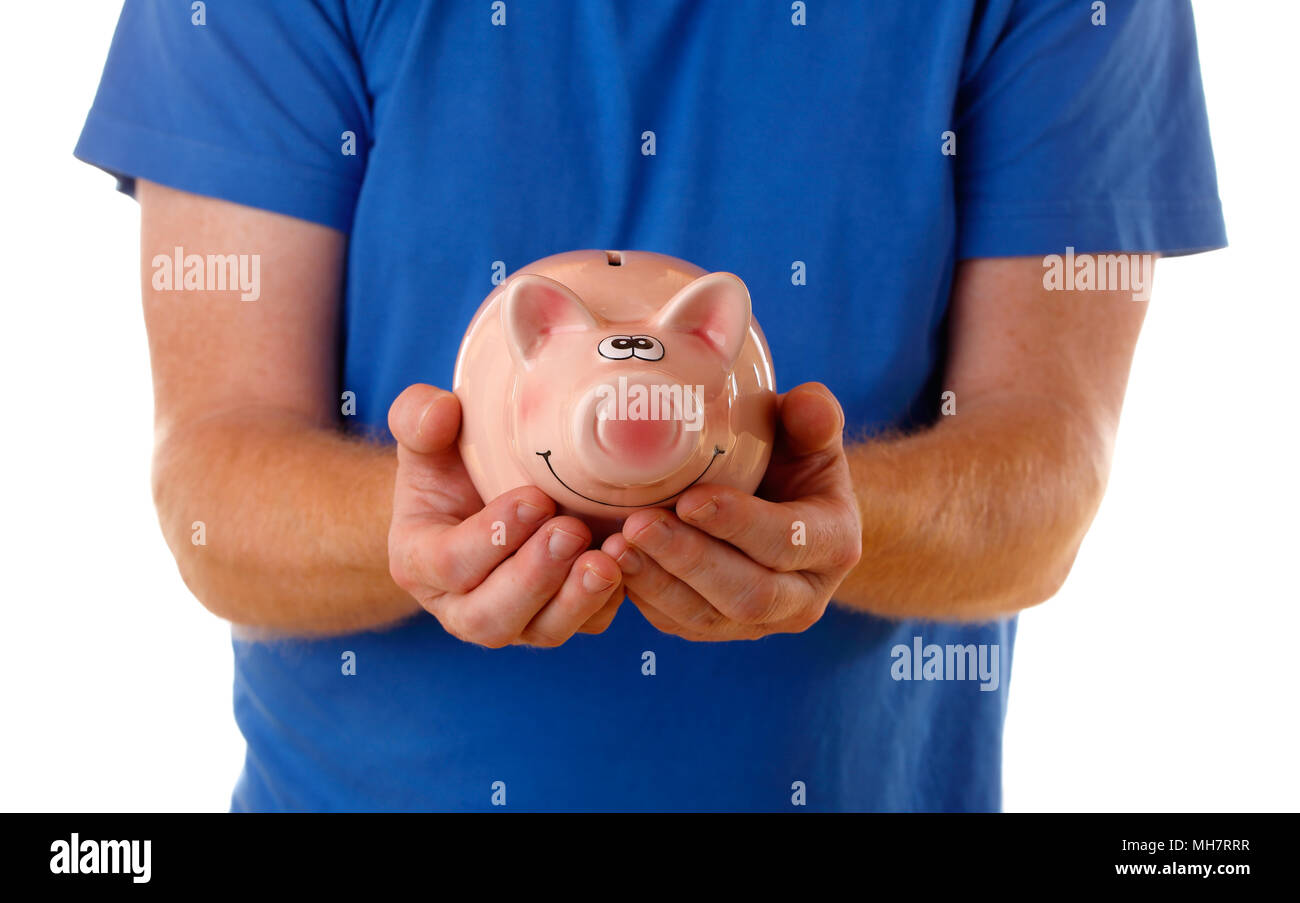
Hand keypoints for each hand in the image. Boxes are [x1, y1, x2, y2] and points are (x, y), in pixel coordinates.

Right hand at [387, 384, 622, 646]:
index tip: (536, 498)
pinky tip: (629, 563)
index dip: (492, 537)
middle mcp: (460, 606)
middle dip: (535, 577)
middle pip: (491, 617)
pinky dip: (609, 600)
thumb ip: (417, 418)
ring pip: (543, 631)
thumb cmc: (450, 465)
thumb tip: (440, 411)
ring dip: (578, 599)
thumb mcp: (425, 437)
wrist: (480, 495)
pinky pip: (586, 625)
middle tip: (572, 531)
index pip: (449, 565)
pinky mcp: (557, 618)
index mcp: (418, 562)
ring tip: (609, 559)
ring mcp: (513, 620)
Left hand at [601, 383, 860, 640]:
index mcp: (834, 544)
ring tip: (615, 545)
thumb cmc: (793, 460)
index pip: (788, 541)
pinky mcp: (716, 628)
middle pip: (748, 594)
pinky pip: (677, 623)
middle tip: (639, 524)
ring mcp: (759, 623)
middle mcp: (803, 597)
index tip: (689, 498)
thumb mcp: (811, 435)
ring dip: (657, 582)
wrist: (783, 506)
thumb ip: (813, 417)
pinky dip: (642, 595)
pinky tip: (612, 562)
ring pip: (707, 617)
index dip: (739, 523)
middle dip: (689, 560)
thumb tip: (808, 404)